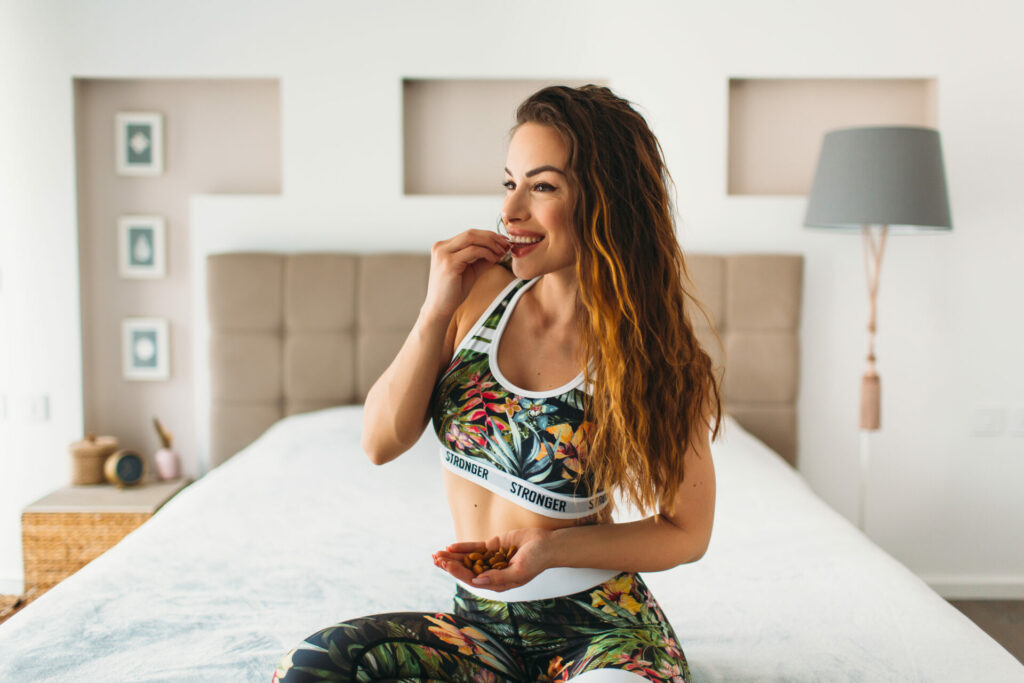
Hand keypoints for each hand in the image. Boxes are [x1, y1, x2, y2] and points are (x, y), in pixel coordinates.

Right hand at [421, 229, 510, 321]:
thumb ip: (483, 259)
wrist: (440, 308)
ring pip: (471, 238)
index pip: (469, 234)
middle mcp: (441, 247)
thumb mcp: (471, 271)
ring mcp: (443, 254)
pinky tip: (494, 259)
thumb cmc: (453, 291)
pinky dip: (486, 253)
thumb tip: (500, 249)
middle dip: (491, 237)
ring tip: (501, 251)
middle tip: (506, 244)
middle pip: (471, 233)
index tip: (503, 241)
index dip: (488, 235)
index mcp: (444, 247)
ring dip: (490, 244)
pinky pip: (472, 251)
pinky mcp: (448, 263)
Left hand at [432, 527, 554, 591]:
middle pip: (466, 570)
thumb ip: (499, 577)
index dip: (458, 572)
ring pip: (468, 559)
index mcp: (497, 583)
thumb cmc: (536, 561)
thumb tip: (478, 581)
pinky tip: (451, 546)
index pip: (472, 579)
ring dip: (453, 557)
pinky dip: (463, 547)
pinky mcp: (493, 546)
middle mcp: (491, 572)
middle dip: (450, 565)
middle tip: (436, 559)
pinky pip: (475, 547)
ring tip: (438, 554)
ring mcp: (491, 559)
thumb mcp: (519, 573)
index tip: (446, 565)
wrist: (547, 545)